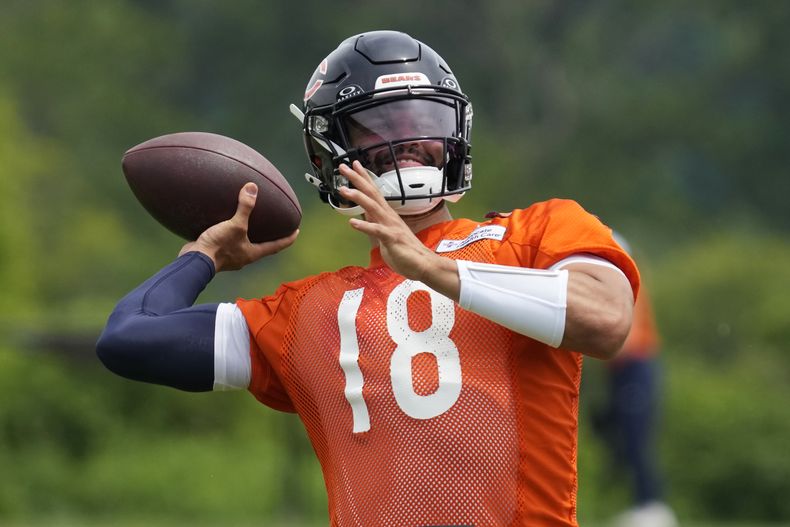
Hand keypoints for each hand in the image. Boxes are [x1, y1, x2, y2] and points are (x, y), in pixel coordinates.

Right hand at [179, 183, 298, 271]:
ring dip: (251, 235)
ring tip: (253, 224)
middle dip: (271, 237)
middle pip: (263, 246)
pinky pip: (230, 241)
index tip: (297, 231)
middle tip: (277, 227)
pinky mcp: (219, 253)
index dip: (288, 238)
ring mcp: (231, 257)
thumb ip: (245, 207)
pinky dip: (233, 233)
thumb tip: (252, 188)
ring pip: (246, 245)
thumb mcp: (235, 225)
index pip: (277, 246)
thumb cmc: (218, 247)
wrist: (194, 261)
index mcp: (253, 253)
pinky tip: (227, 224)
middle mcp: (244, 257)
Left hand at [338, 161, 458, 298]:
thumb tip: (365, 215)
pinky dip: (364, 226)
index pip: (373, 191)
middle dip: (357, 179)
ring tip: (343, 190)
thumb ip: (376, 223)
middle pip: (371, 193)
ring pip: (373, 207)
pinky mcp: (391, 239)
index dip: (363, 177)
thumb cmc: (405, 250)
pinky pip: (377, 231)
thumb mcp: (385, 233)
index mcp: (386, 214)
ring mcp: (390, 226)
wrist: (423, 264)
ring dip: (358, 197)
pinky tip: (352, 223)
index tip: (353, 165)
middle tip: (343, 167)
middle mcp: (388, 216)